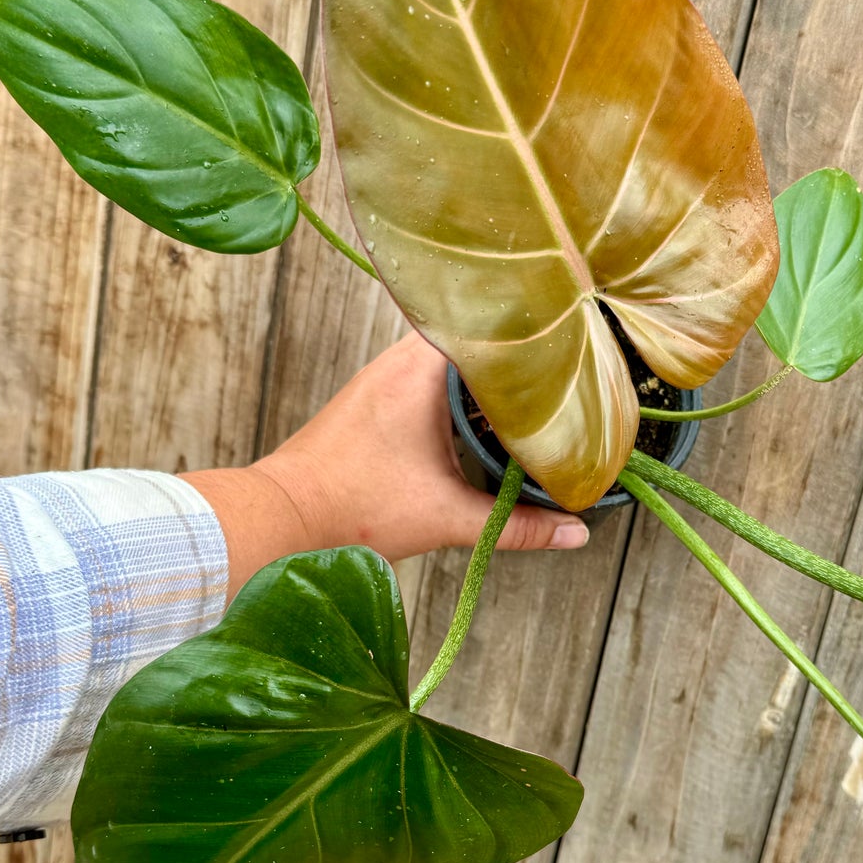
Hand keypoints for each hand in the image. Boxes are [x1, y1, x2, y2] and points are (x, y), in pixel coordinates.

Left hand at [183, 333, 589, 598]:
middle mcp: (404, 357)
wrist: (282, 516)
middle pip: (482, 341)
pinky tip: (491, 418)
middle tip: (573, 380)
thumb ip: (518, 526)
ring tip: (543, 398)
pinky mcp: (377, 394)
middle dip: (524, 362)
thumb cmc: (356, 509)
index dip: (542, 339)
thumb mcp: (448, 518)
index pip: (497, 328)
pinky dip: (465, 393)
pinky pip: (433, 377)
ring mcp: (387, 373)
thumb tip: (578, 534)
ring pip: (457, 360)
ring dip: (493, 379)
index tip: (580, 354)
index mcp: (424, 368)